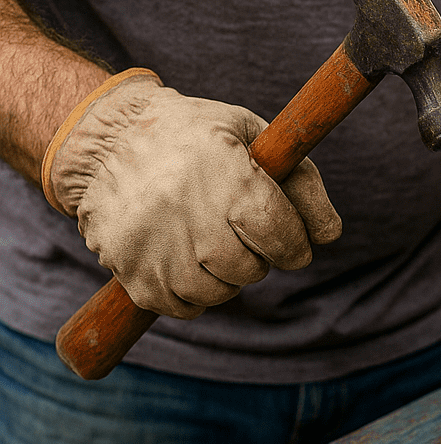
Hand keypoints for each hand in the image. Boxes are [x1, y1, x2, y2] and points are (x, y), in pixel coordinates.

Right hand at [45, 72, 341, 317]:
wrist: (107, 139)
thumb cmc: (194, 138)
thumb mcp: (251, 136)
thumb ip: (300, 182)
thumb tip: (329, 235)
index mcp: (226, 176)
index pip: (282, 237)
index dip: (293, 244)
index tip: (289, 241)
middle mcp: (189, 214)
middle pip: (251, 269)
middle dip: (256, 257)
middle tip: (237, 231)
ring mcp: (156, 247)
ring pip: (218, 293)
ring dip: (224, 277)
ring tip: (207, 242)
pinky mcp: (132, 272)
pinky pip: (182, 307)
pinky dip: (192, 293)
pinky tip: (183, 258)